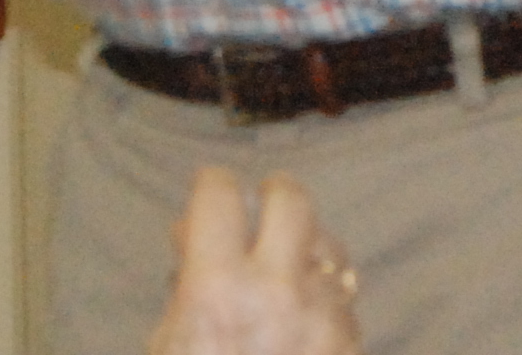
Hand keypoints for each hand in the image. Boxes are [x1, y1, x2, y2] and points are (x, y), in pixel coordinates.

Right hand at [147, 169, 359, 354]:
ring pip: (330, 245)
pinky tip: (307, 311)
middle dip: (274, 192)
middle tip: (263, 202)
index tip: (211, 187)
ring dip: (307, 243)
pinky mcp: (353, 343)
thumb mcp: (168, 343)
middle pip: (291, 199)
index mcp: (218, 290)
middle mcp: (277, 292)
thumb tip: (191, 231)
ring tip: (289, 258)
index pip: (219, 195)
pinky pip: (344, 296)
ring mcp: (323, 318)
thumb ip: (186, 281)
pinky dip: (324, 295)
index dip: (212, 183)